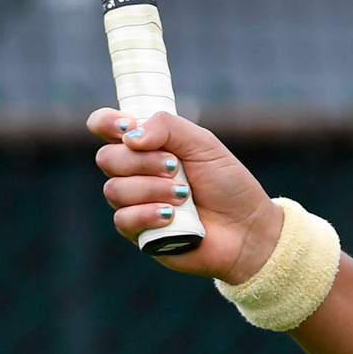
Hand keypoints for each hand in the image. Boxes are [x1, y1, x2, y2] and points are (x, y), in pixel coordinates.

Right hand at [87, 108, 282, 283]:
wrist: (247, 228)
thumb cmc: (228, 184)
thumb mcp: (204, 145)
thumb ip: (169, 128)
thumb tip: (130, 136)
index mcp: (148, 145)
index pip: (106, 126)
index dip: (105, 122)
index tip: (125, 127)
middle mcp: (136, 172)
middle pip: (107, 158)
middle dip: (143, 161)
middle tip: (176, 167)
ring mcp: (134, 202)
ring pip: (115, 189)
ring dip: (153, 189)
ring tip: (185, 195)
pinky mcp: (138, 231)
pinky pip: (123, 219)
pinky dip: (148, 213)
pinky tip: (172, 216)